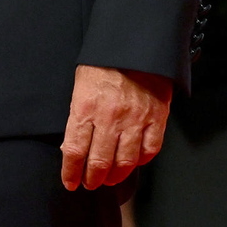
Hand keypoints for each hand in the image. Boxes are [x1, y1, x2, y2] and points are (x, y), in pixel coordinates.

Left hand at [59, 65, 171, 191]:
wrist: (135, 43)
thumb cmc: (104, 63)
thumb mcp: (80, 86)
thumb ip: (77, 116)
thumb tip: (72, 147)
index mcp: (86, 107)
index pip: (75, 151)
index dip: (71, 172)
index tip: (70, 182)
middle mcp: (110, 117)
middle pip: (100, 162)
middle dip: (92, 179)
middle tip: (90, 183)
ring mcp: (135, 119)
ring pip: (125, 162)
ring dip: (115, 176)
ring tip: (109, 179)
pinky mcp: (156, 117)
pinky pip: (150, 150)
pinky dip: (141, 161)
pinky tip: (134, 162)